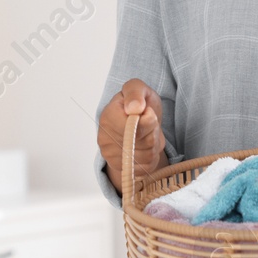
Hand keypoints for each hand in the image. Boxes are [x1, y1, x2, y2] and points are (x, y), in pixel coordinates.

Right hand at [100, 79, 167, 194]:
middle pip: (144, 142)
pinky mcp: (120, 169)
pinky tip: (144, 147)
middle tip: (149, 124)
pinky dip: (151, 157)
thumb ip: (135, 92)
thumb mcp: (138, 88)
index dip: (148, 120)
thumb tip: (134, 108)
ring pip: (146, 156)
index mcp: (107, 116)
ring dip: (153, 145)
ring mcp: (111, 156)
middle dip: (152, 133)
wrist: (135, 125)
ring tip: (146, 134)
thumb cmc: (138, 105)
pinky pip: (145, 167)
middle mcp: (104, 138)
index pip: (135, 126)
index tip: (147, 112)